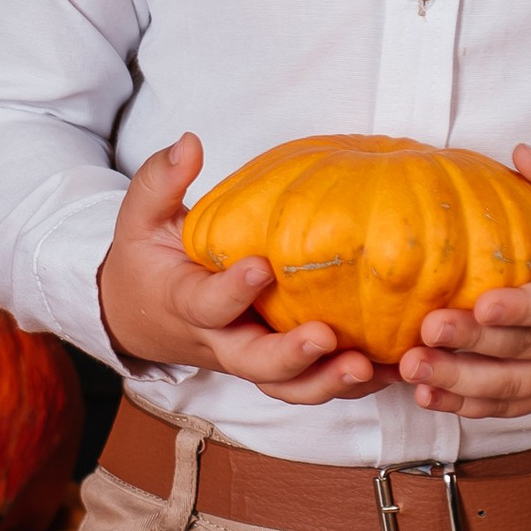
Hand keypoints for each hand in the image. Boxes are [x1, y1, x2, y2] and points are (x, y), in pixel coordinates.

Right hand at [95, 134, 383, 404]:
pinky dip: (350, 385)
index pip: (207, 305)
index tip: (260, 267)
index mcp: (185, 304)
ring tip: (366, 367)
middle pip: (254, 363)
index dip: (232, 292)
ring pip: (286, 387)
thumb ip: (160, 182)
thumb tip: (189, 143)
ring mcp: (250, 357)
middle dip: (291, 357)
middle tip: (325, 337)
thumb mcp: (142, 218)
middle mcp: (221, 340)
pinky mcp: (277, 365)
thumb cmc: (150, 261)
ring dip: (327, 382)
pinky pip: (311, 384)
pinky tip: (390, 370)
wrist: (139, 316)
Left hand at [397, 145, 530, 419]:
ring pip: (514, 385)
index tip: (484, 304)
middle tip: (427, 331)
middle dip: (474, 343)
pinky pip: (511, 406)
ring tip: (414, 368)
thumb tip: (523, 153)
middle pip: (526, 348)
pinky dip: (470, 405)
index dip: (524, 308)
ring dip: (462, 382)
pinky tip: (428, 395)